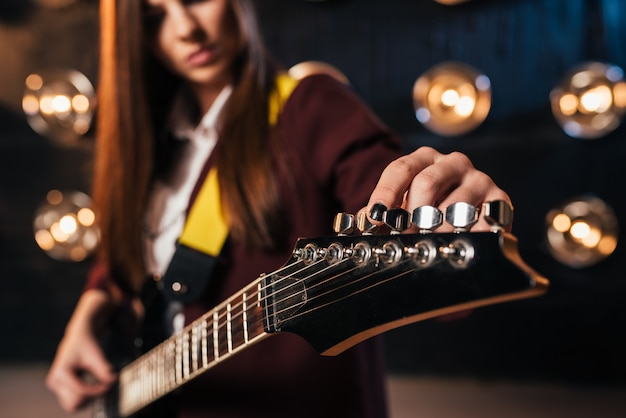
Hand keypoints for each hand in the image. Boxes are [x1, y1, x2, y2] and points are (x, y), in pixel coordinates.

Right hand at [46, 290, 116, 411]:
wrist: (79, 337)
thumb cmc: (87, 344)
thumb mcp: (96, 355)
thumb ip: (103, 369)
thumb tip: (112, 381)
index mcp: (61, 372)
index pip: (80, 390)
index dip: (97, 390)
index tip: (109, 385)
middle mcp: (55, 381)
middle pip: (75, 402)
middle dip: (92, 396)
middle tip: (105, 386)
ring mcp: (56, 386)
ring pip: (72, 405)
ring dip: (88, 399)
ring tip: (99, 387)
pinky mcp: (60, 388)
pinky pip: (72, 401)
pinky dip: (84, 398)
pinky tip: (94, 387)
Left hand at [364, 146, 511, 231]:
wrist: (472, 214)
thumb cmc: (429, 208)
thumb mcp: (404, 205)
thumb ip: (382, 211)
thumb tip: (362, 222)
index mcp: (425, 159)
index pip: (401, 169)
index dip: (385, 194)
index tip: (375, 218)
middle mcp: (453, 163)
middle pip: (427, 182)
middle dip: (411, 215)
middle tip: (404, 237)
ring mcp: (479, 179)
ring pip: (455, 204)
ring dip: (438, 229)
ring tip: (429, 244)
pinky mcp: (499, 199)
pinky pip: (484, 219)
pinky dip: (469, 234)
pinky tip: (460, 243)